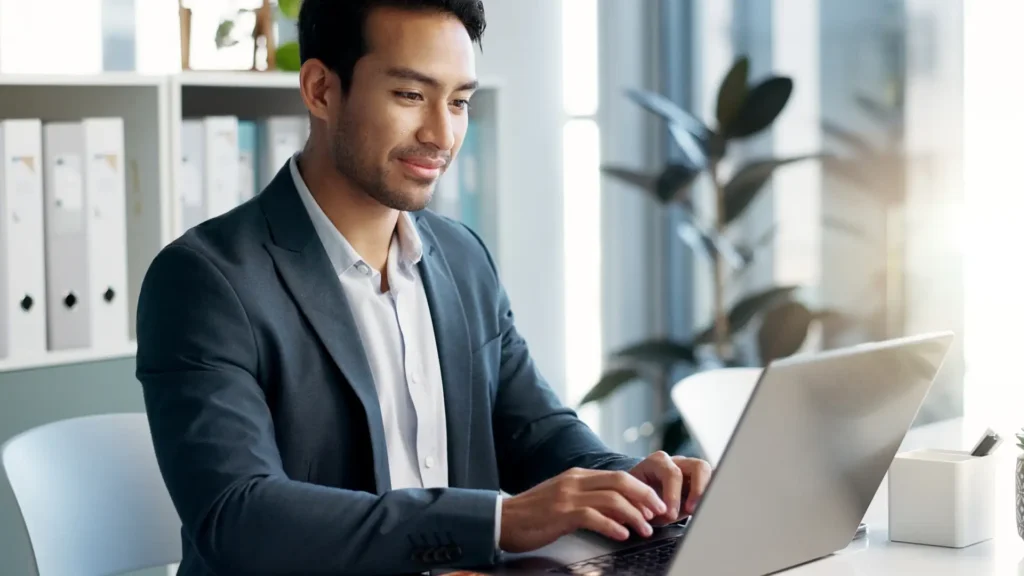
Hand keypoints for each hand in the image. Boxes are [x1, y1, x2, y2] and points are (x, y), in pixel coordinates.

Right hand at [498, 467, 668, 552]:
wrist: (501, 520)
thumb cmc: (533, 514)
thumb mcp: (563, 500)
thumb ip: (588, 500)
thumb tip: (619, 512)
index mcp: (577, 476)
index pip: (618, 476)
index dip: (641, 490)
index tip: (656, 505)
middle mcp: (574, 481)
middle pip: (620, 481)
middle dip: (645, 497)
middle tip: (660, 513)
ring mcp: (567, 495)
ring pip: (612, 498)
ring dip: (634, 515)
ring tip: (645, 529)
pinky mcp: (560, 513)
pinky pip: (593, 516)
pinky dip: (612, 525)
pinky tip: (622, 535)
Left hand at [629, 451, 711, 525]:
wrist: (636, 495)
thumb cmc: (635, 497)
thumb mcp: (634, 500)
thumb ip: (644, 506)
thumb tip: (656, 514)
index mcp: (657, 462)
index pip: (672, 473)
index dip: (673, 495)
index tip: (670, 514)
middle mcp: (676, 462)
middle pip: (699, 467)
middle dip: (698, 491)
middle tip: (691, 511)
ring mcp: (689, 469)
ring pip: (709, 474)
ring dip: (706, 493)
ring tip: (700, 512)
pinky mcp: (699, 481)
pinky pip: (711, 484)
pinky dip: (709, 497)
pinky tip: (704, 511)